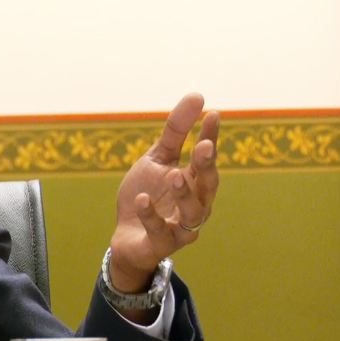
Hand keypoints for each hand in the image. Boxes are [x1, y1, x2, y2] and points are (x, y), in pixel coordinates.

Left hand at [109, 93, 219, 293]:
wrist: (127, 235)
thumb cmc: (148, 195)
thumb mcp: (157, 160)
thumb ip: (175, 132)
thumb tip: (198, 96)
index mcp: (196, 182)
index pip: (206, 158)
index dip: (210, 137)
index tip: (212, 114)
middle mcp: (195, 204)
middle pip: (207, 185)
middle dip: (207, 166)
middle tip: (204, 146)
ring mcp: (181, 227)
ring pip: (192, 212)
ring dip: (185, 193)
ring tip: (174, 175)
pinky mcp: (161, 244)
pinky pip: (159, 231)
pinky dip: (151, 216)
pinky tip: (142, 199)